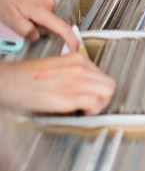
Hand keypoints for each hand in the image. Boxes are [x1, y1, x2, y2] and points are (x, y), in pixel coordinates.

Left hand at [0, 0, 76, 50]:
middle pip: (51, 20)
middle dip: (39, 23)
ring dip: (37, 12)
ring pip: (47, 11)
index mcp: (41, 10)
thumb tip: (36, 37)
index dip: (71, 40)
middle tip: (23, 17)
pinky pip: (46, 0)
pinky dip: (38, 3)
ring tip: (23, 5)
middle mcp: (50, 0)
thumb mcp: (9, 18)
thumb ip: (25, 31)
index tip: (74, 48)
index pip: (63, 29)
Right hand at [0, 55, 115, 114]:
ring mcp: (76, 80)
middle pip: (109, 83)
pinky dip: (92, 110)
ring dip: (100, 104)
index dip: (98, 88)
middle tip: (92, 104)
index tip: (91, 94)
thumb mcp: (56, 68)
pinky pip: (95, 103)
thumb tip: (83, 86)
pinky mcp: (70, 96)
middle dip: (104, 97)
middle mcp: (80, 67)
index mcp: (76, 59)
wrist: (10, 81)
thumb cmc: (26, 78)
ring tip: (87, 109)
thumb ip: (73, 73)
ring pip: (108, 92)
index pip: (102, 74)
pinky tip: (81, 112)